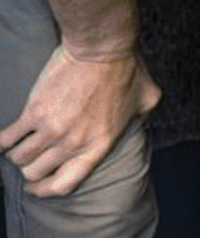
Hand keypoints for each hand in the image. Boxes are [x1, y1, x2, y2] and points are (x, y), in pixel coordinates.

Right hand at [0, 44, 160, 196]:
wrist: (102, 48)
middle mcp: (73, 143)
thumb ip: (143, 116)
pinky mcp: (34, 113)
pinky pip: (7, 138)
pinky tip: (5, 138)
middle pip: (36, 172)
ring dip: (17, 153)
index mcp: (99, 144)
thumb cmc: (127, 69)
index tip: (36, 186)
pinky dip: (3, 141)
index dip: (45, 190)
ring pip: (20, 158)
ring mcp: (52, 130)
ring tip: (21, 144)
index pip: (64, 184)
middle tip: (31, 158)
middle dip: (31, 168)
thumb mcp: (148, 98)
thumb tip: (142, 120)